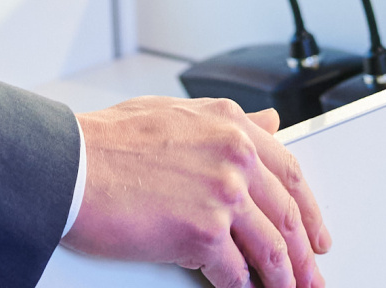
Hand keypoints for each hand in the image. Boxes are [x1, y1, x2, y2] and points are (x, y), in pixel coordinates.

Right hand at [68, 97, 328, 287]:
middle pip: (287, 215)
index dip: (309, 209)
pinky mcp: (203, 232)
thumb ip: (227, 124)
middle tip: (312, 276)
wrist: (69, 165)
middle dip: (304, 254)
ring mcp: (222, 193)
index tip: (315, 233)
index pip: (289, 172)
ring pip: (271, 248)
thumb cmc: (106, 142)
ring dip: (284, 279)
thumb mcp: (176, 114)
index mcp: (230, 124)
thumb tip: (269, 124)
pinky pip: (235, 273)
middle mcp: (234, 155)